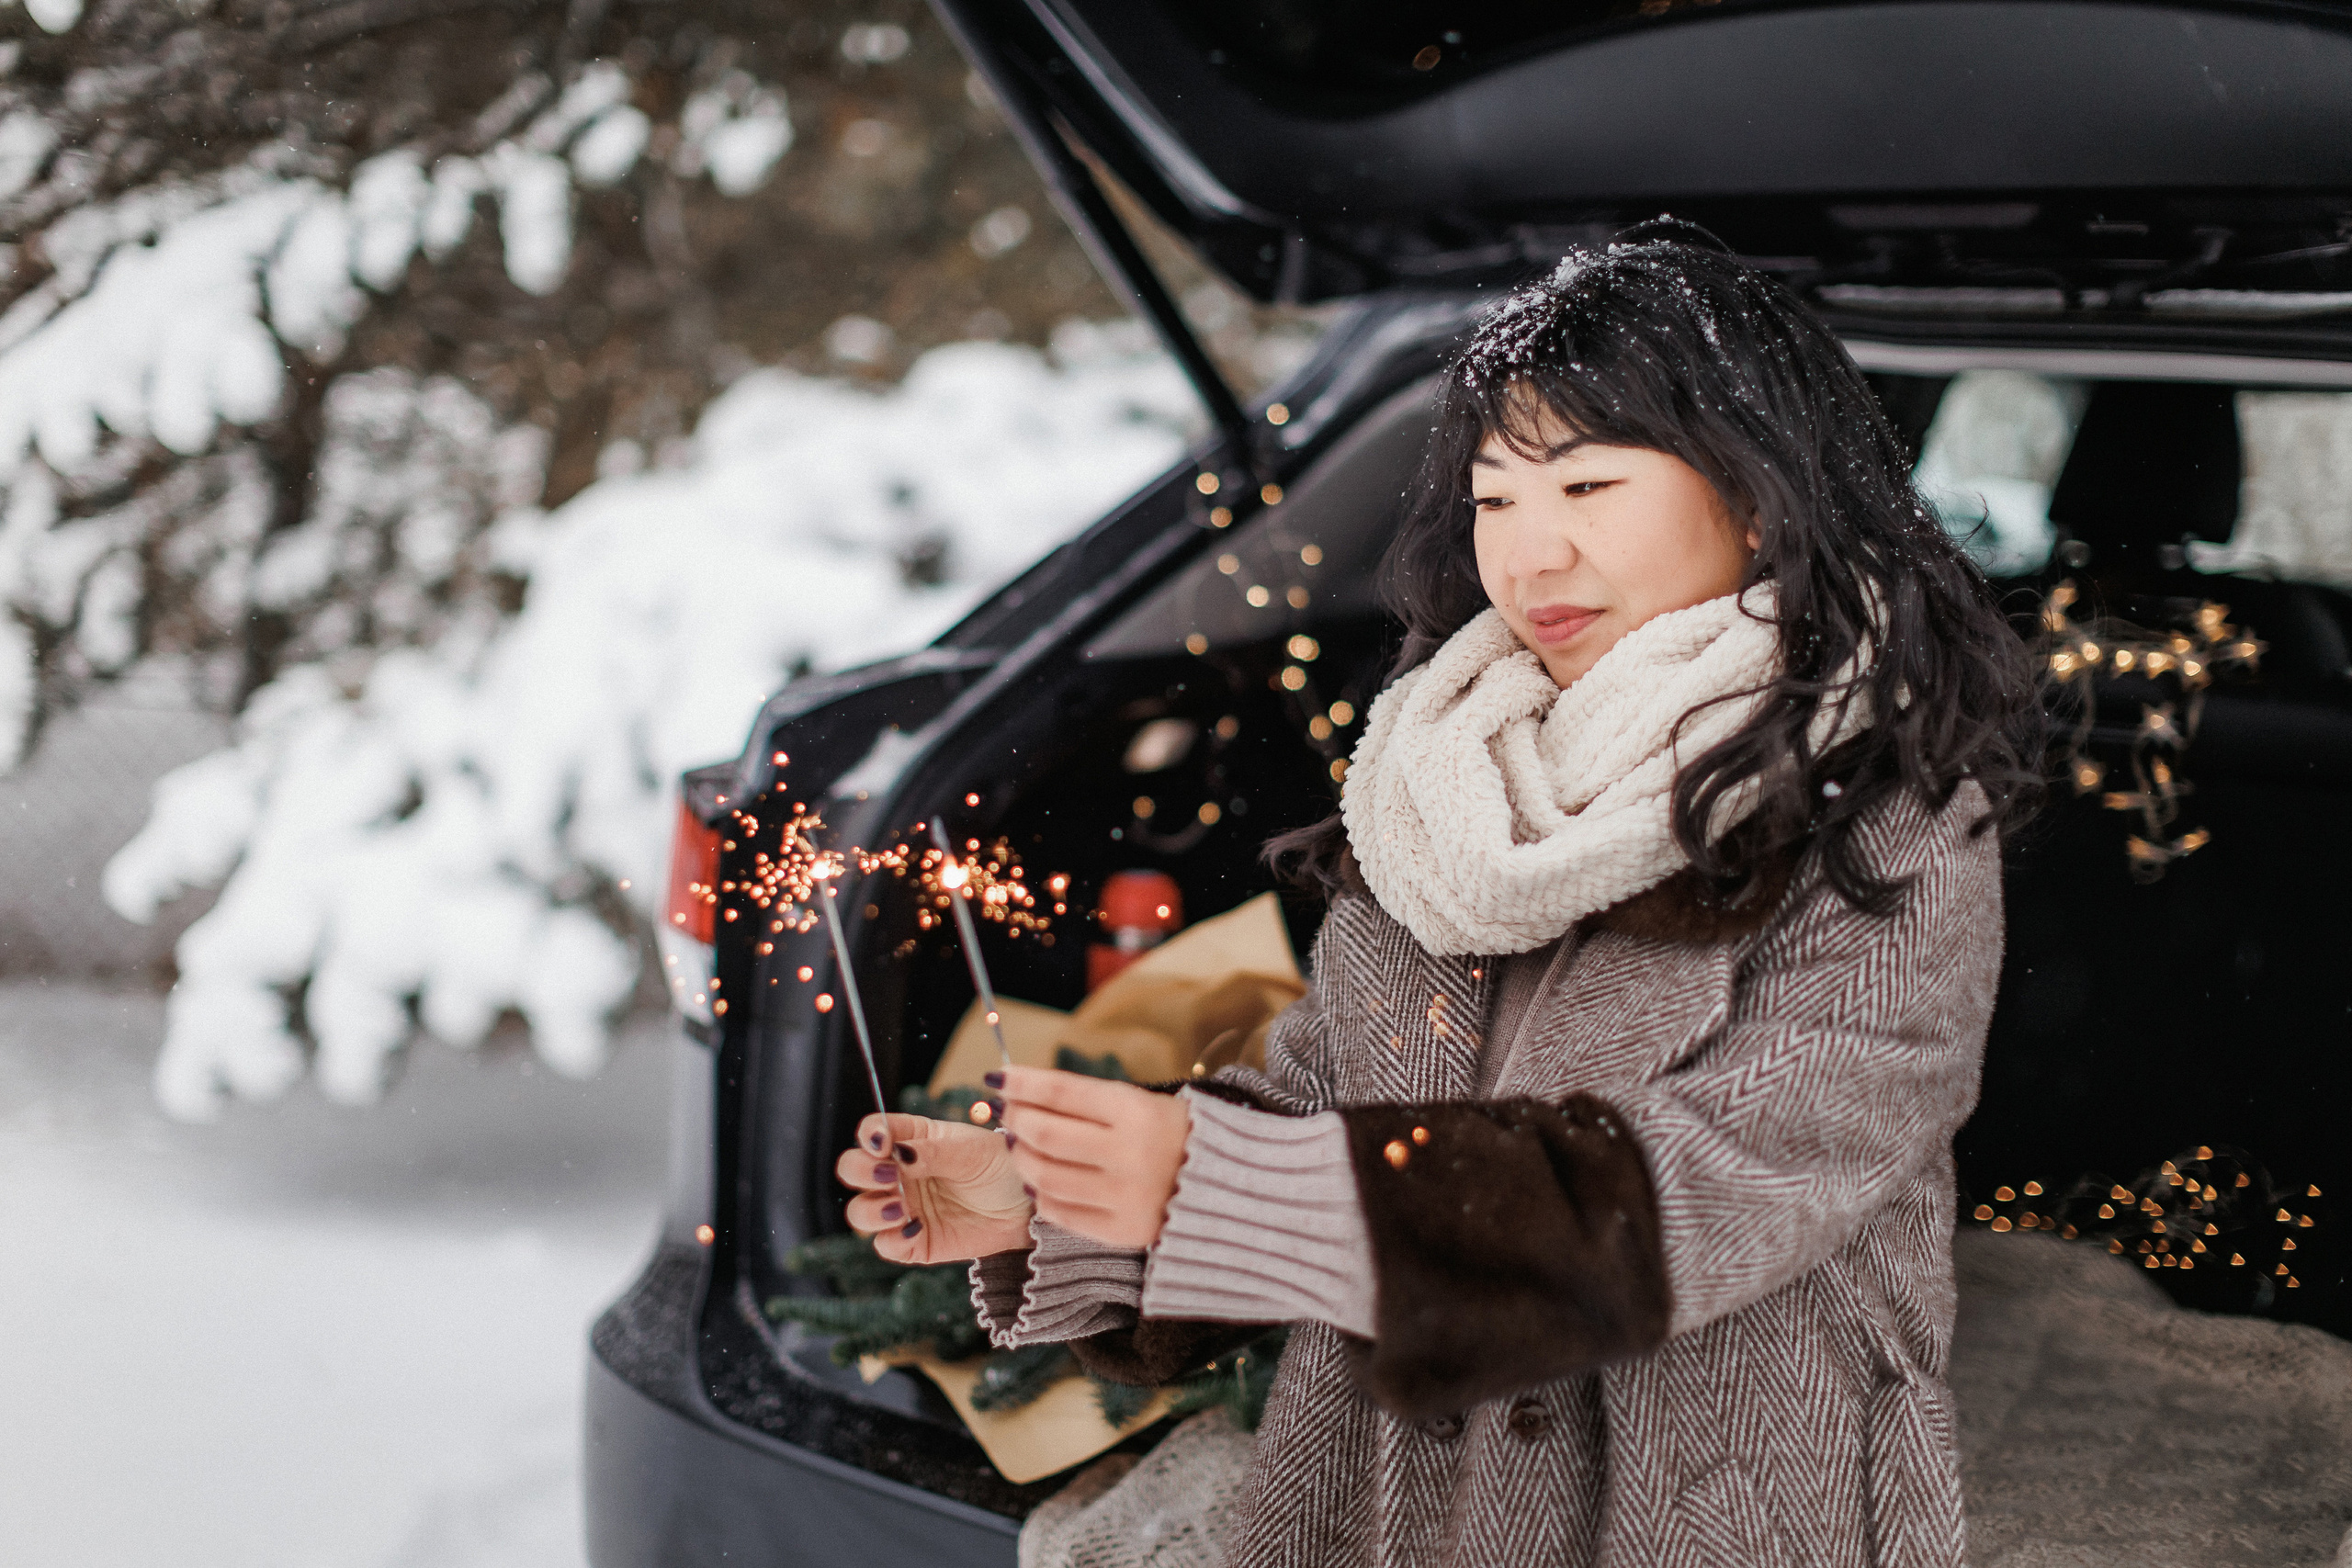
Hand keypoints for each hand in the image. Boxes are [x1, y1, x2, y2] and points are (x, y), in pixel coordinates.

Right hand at [834, 1113, 1032, 1264]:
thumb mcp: (969, 1150)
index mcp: (910, 1140)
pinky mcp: (913, 1242)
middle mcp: (899, 1173)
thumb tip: (897, 1154)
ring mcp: (902, 1208)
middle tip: (889, 1176)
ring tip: (901, 1208)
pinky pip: (884, 1246)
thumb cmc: (1000, 1167)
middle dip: (860, 1172)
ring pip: (859, 1211)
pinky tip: (916, 1229)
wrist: (1025, 1207)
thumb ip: (931, 1151)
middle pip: (852, 1169)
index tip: (883, 1143)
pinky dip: (892, 1240)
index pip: (871, 1131)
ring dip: (870, 1210)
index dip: (869, 1135)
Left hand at [995, 1065, 1191, 1249]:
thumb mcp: (1141, 1102)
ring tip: (1020, 1145)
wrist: (1229, 1184)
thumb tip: (1023, 1093)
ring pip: (1046, 1177)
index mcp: (1136, 1112)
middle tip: (1007, 1113)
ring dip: (1022, 1157)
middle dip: (1016, 1119)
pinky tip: (1039, 1180)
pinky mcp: (1123, 1230)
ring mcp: (1126, 1196)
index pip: (1061, 1092)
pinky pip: (1061, 1213)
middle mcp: (1130, 1154)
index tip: (999, 1079)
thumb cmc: (1173, 1134)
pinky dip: (1041, 1194)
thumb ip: (1087, 1102)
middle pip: (1046, 1135)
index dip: (1022, 1084)